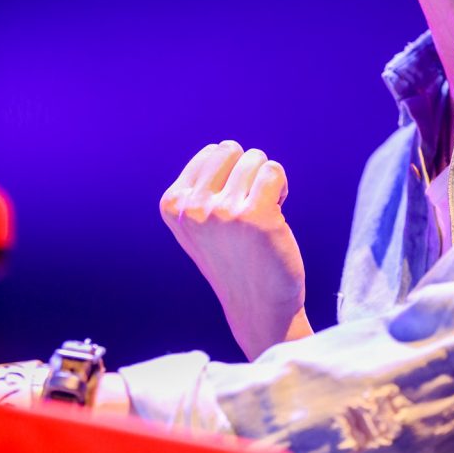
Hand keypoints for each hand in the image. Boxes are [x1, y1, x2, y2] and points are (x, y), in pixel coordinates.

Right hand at [160, 140, 312, 359]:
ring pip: (255, 159)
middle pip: (232, 150)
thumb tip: (221, 147)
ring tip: (261, 213)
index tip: (230, 205)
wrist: (257, 305)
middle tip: (248, 206)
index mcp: (172, 205)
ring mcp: (223, 213)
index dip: (229, 173)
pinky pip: (274, 171)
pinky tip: (276, 213)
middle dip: (246, 171)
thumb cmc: (233, 256)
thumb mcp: (198, 222)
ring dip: (265, 181)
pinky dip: (282, 187)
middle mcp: (193, 208)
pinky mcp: (255, 217)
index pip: (212, 152)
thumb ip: (200, 186)